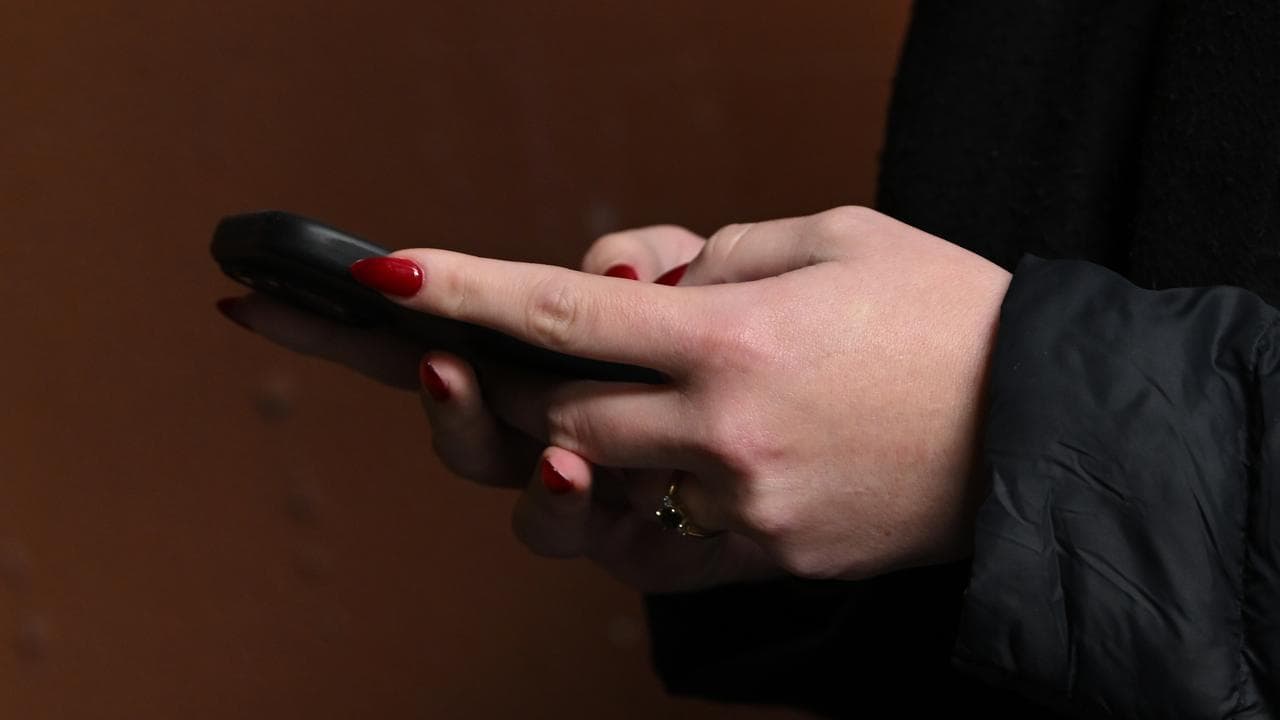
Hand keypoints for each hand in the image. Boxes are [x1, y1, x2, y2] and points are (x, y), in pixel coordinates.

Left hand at [332, 207, 1011, 583]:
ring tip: (544, 402)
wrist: (1044, 431)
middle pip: (547, 416)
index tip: (385, 273)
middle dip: (495, 377)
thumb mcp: (832, 236)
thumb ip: (714, 255)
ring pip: (581, 496)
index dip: (458, 289)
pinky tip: (613, 467)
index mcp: (734, 339)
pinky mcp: (764, 558)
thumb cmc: (945, 315)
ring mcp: (740, 510)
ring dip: (545, 448)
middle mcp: (721, 435)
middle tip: (471, 343)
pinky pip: (648, 552)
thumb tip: (636, 282)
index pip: (559, 311)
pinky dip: (614, 508)